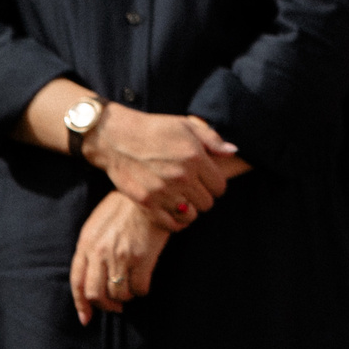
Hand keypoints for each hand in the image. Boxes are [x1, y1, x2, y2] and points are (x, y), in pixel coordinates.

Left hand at [69, 191, 173, 325]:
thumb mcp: (97, 225)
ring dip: (126, 298)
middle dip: (106, 306)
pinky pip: (139, 288)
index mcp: (86, 244)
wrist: (147, 195)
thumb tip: (93, 276)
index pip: (78, 282)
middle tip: (116, 307)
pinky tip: (144, 284)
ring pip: (119, 294)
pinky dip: (141, 291)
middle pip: (96, 294)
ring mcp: (120, 256)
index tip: (86, 318)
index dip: (81, 304)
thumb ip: (91, 248)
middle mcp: (100, 253)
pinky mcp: (142, 258)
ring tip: (131, 290)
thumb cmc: (123, 208)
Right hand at [86, 106, 236, 224]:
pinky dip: (175, 221)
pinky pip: (171, 223)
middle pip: (207, 203)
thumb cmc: (153, 129)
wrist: (115, 137)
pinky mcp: (146, 202)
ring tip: (182, 198)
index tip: (206, 181)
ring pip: (191, 214)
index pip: (220, 186)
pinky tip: (173, 210)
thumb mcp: (185, 125)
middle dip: (203, 196)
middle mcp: (181, 176)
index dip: (215, 184)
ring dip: (189, 208)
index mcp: (194, 157)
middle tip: (192, 189)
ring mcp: (163, 191)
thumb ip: (212, 139)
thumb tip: (233, 152)